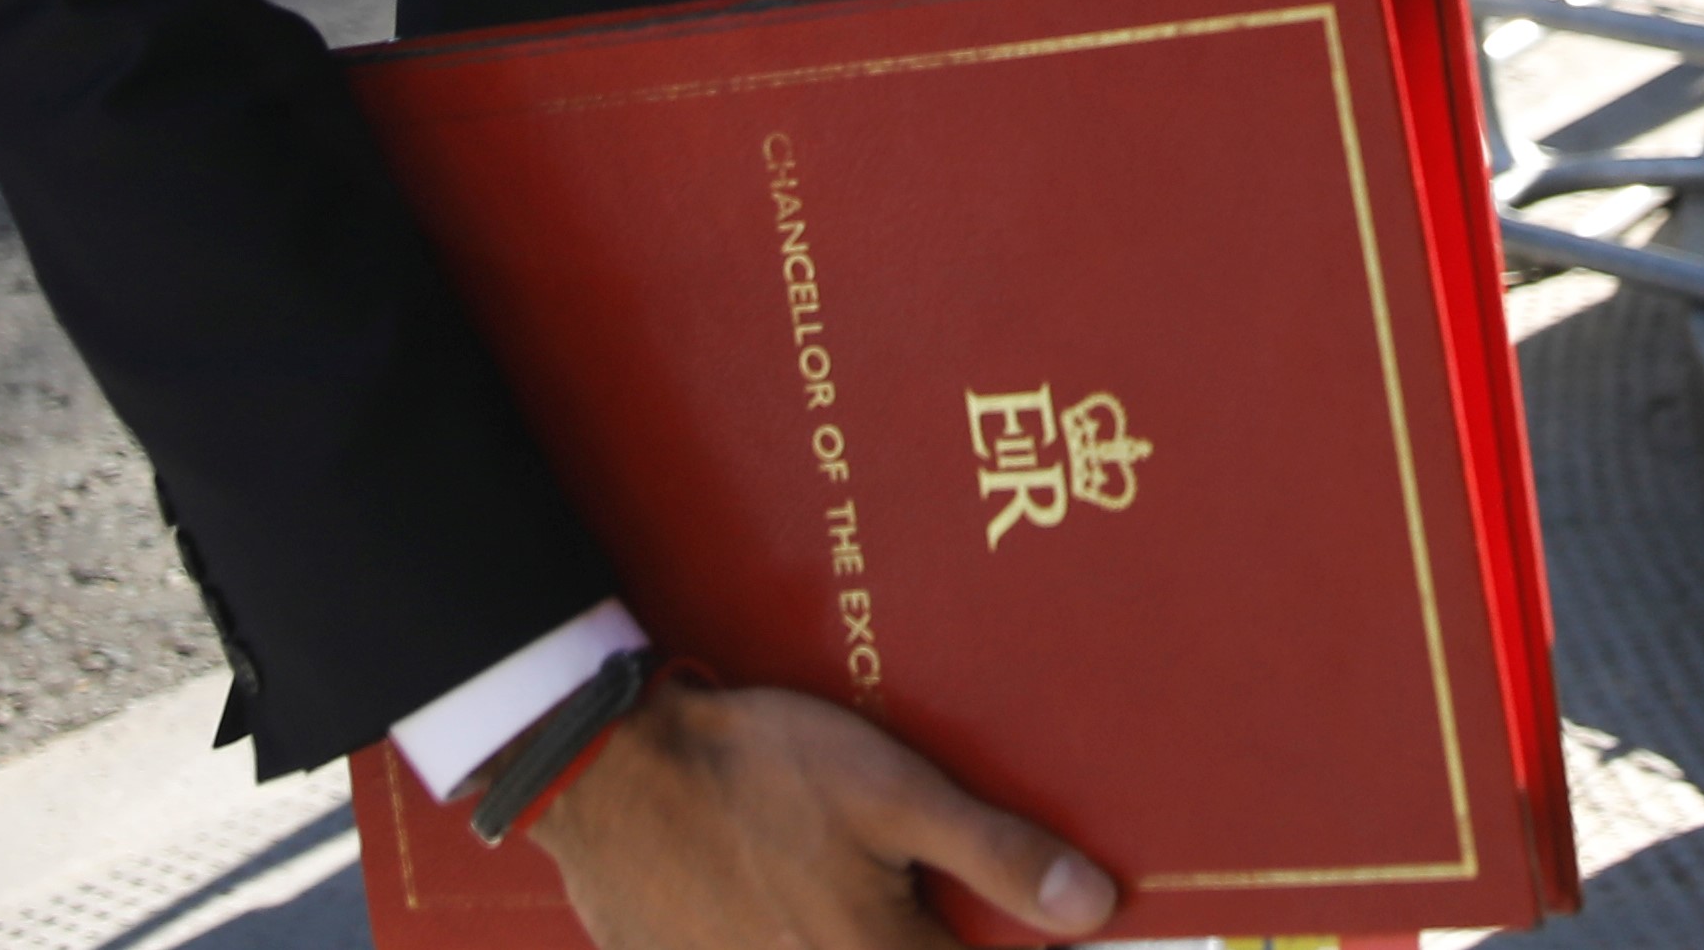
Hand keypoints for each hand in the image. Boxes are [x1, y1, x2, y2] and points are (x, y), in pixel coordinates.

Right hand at [523, 677, 1110, 949]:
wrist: (609, 774)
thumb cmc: (760, 771)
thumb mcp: (895, 795)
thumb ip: (996, 857)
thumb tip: (1094, 909)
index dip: (1006, 948)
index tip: (1053, 935)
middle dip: (929, 938)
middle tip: (900, 883)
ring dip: (864, 935)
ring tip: (828, 872)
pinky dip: (792, 938)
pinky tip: (781, 901)